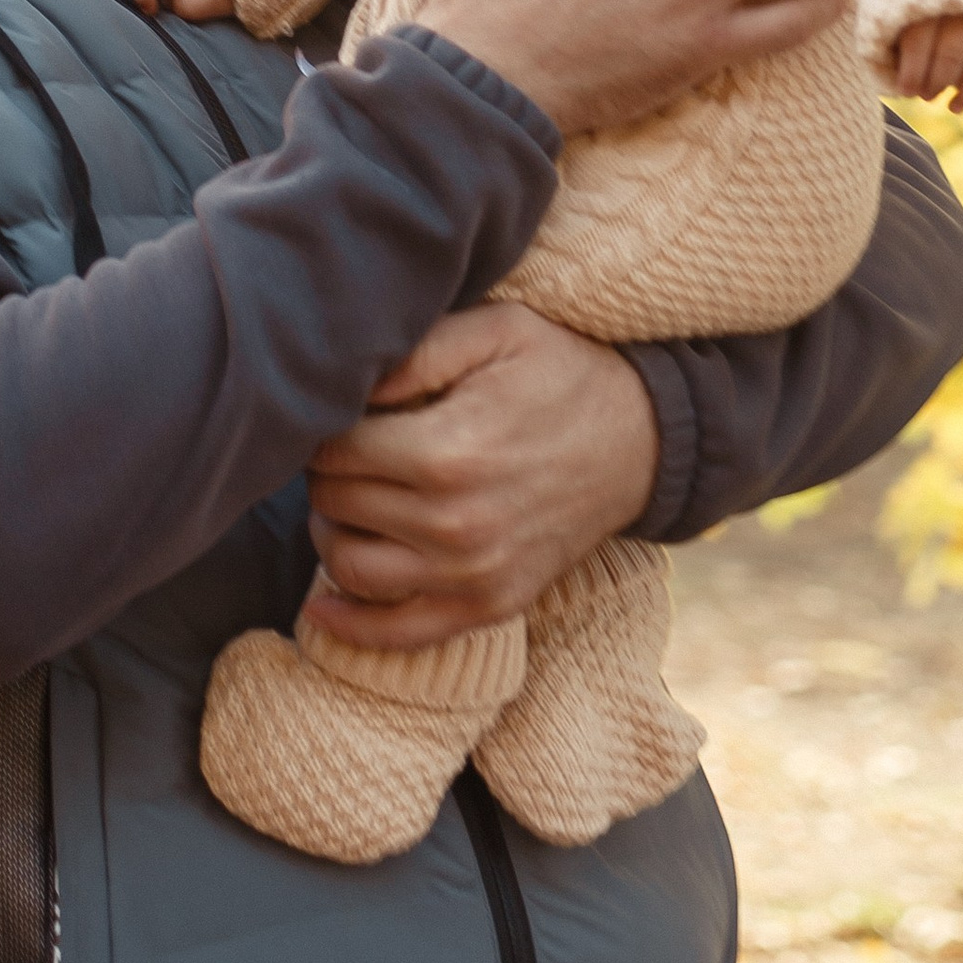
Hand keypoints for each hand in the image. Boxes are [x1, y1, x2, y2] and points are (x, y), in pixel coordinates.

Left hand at [302, 302, 660, 651]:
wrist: (639, 440)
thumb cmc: (560, 372)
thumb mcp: (497, 329)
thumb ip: (416, 350)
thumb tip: (344, 382)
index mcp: (447, 451)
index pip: (334, 451)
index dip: (323, 426)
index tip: (340, 412)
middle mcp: (453, 524)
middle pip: (337, 505)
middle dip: (325, 474)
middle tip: (342, 449)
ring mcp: (471, 575)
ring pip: (350, 567)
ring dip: (329, 532)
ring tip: (344, 500)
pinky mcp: (489, 606)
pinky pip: (398, 633)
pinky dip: (349, 624)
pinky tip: (322, 603)